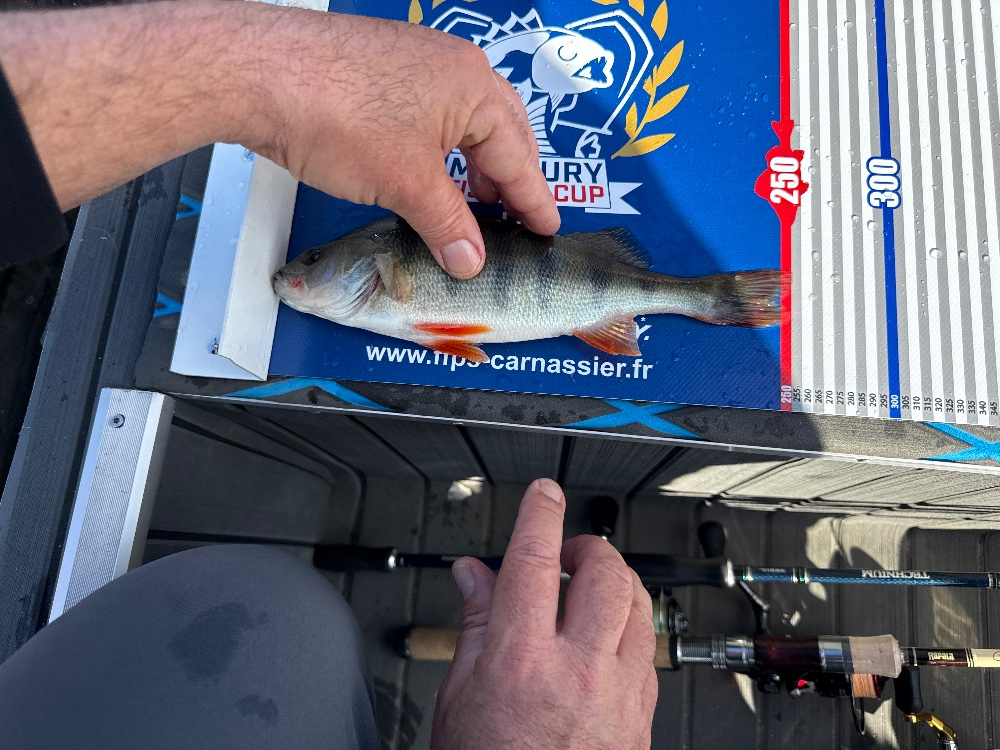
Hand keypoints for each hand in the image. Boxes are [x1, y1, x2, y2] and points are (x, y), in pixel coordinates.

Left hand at [0, 1, 558, 278]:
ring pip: (464, 122)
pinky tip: (430, 173)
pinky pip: (432, 113)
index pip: (518, 155)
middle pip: (500, 132)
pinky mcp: (382, 67)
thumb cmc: (338, 117)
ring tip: (472, 203)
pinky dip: (442, 149)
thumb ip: (447, 226)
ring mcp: (416, 60)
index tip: (546, 229)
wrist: (260, 73)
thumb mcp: (406, 184)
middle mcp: (453, 65)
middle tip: (513, 221)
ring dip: (473, 165)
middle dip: (507, 180)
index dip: (532, 200)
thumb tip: (470, 262)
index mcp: (474, 87)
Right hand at [431, 479, 656, 749]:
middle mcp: (577, 670)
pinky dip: (631, 626)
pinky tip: (608, 634)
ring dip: (617, 581)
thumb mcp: (458, 696)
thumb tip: (473, 574)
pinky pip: (649, 648)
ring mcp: (618, 692)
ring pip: (639, 605)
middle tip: (569, 552)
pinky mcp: (641, 714)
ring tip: (592, 587)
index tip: (545, 494)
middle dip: (588, 547)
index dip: (540, 514)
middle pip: (604, 573)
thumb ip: (475, 623)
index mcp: (521, 660)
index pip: (536, 560)